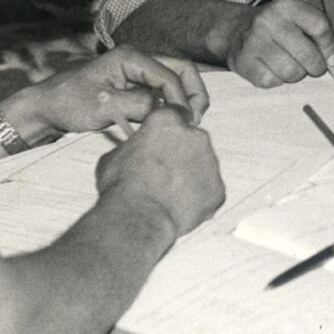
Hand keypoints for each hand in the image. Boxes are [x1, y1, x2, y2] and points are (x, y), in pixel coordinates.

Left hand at [1, 47, 209, 144]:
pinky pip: (164, 87)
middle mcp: (139, 57)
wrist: (46, 107)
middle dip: (194, 93)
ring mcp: (138, 69)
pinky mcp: (136, 81)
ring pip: (177, 77)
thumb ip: (140, 105)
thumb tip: (168, 111)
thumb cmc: (69, 104)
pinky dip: (173, 101)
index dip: (181, 100)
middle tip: (195, 119)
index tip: (182, 123)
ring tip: (185, 120)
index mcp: (131, 57)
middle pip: (182, 68)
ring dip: (185, 97)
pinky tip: (171, 118)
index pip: (171, 75)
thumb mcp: (105, 107)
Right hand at [95, 106, 224, 239]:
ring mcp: (211, 162)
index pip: (175, 115)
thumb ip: (134, 146)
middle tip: (163, 172)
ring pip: (203, 164)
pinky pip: (210, 189)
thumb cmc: (122, 186)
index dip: (167, 131)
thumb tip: (136, 150)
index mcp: (168, 122)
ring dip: (191, 174)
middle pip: (192, 140)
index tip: (162, 141)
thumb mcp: (115, 156)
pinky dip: (199, 197)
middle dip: (181, 153)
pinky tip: (181, 205)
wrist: (138, 217)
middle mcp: (195, 136)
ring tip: (169, 193)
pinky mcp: (218, 188)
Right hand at [223, 0, 333, 87]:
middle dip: (317, 67)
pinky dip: (278, 81)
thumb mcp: (303, 22)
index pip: (320, 26)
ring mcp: (253, 41)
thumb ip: (328, 37)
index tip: (333, 58)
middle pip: (308, 54)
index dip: (331, 47)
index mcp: (288, 6)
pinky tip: (274, 70)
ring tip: (292, 67)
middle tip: (313, 67)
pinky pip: (272, 81)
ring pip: (291, 72)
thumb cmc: (281, 30)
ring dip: (297, 75)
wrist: (236, 31)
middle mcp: (269, 20)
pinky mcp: (243, 62)